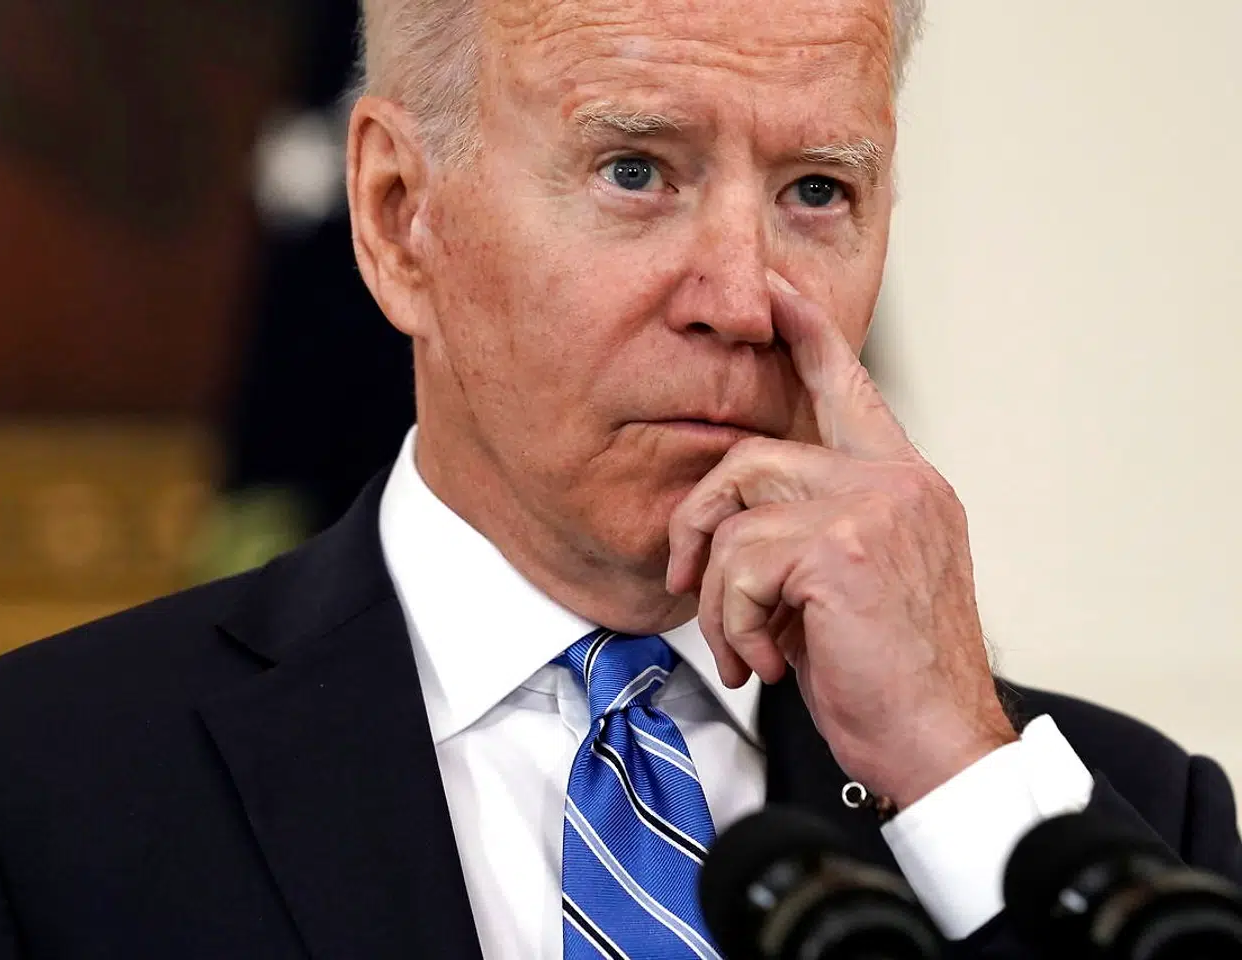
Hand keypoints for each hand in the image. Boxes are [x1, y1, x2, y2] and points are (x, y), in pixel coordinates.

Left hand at [666, 270, 1015, 808]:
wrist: (943, 748)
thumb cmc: (893, 679)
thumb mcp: (853, 590)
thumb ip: (813, 534)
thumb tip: (732, 525)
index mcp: (902, 485)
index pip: (848, 387)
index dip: (806, 334)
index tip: (773, 291)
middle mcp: (896, 482)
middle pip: (751, 458)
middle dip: (698, 525)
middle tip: (687, 585)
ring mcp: (874, 507)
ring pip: (736, 513)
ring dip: (719, 594)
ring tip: (746, 647)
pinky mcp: (845, 547)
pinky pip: (740, 564)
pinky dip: (735, 622)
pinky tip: (767, 663)